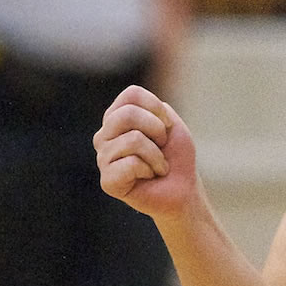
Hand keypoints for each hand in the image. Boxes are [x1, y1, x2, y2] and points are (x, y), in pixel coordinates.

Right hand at [93, 85, 198, 218]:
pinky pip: (131, 164)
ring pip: (133, 140)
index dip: (157, 109)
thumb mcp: (170, 124)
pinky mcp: (107, 181)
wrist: (183, 190)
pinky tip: (147, 178)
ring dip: (157, 155)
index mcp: (116, 117)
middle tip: (162, 147)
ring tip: (156, 166)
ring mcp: (103, 158)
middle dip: (157, 131)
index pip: (132, 95)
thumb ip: (152, 107)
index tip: (167, 127)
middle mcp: (104, 135)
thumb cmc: (175, 157)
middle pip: (127, 115)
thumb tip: (130, 109)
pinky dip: (149, 170)